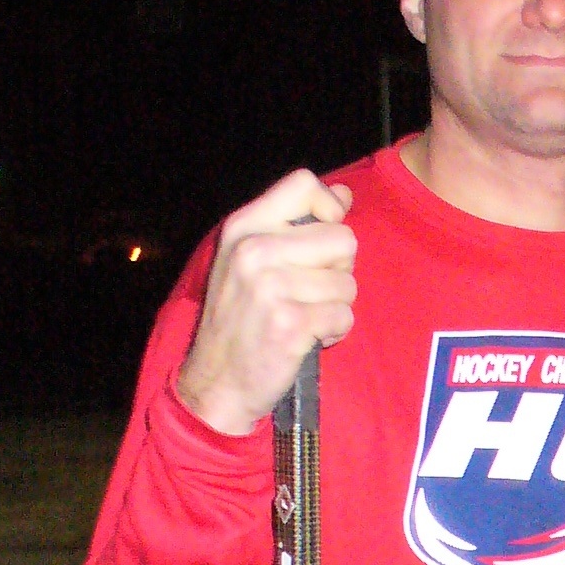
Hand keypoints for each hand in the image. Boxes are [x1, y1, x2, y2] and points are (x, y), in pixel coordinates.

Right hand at [176, 171, 357, 436]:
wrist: (217, 380)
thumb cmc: (241, 318)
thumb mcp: (248, 259)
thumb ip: (293, 225)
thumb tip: (345, 195)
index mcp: (243, 226)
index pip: (304, 184)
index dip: (330, 208)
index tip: (324, 239)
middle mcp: (255, 251)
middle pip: (342, 238)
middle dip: (339, 269)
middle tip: (312, 291)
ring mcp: (271, 288)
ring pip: (348, 282)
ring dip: (336, 305)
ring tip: (306, 317)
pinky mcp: (290, 324)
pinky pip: (344, 316)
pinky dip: (335, 331)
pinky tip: (309, 337)